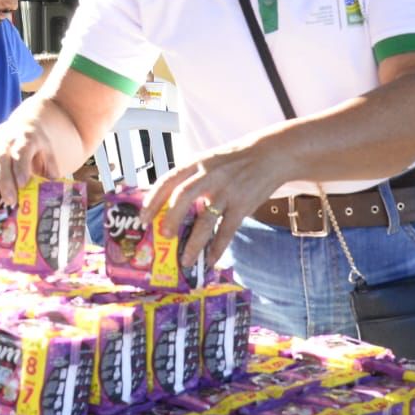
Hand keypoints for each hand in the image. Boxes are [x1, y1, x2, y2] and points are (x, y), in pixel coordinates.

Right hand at [0, 103, 62, 211]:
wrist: (20, 128)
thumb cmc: (36, 146)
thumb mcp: (47, 151)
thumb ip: (51, 168)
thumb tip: (53, 191)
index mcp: (24, 139)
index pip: (20, 151)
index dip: (20, 167)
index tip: (23, 184)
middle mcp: (3, 144)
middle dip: (4, 181)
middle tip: (11, 201)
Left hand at [139, 140, 276, 267]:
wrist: (271, 154)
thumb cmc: (236, 160)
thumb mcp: (210, 161)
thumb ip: (192, 179)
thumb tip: (168, 206)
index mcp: (197, 163)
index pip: (169, 180)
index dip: (153, 199)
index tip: (143, 218)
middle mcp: (210, 176)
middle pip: (183, 197)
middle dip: (170, 218)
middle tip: (163, 236)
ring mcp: (227, 191)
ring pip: (205, 220)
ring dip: (193, 243)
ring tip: (185, 260)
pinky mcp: (243, 205)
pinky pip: (227, 230)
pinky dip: (217, 248)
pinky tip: (210, 260)